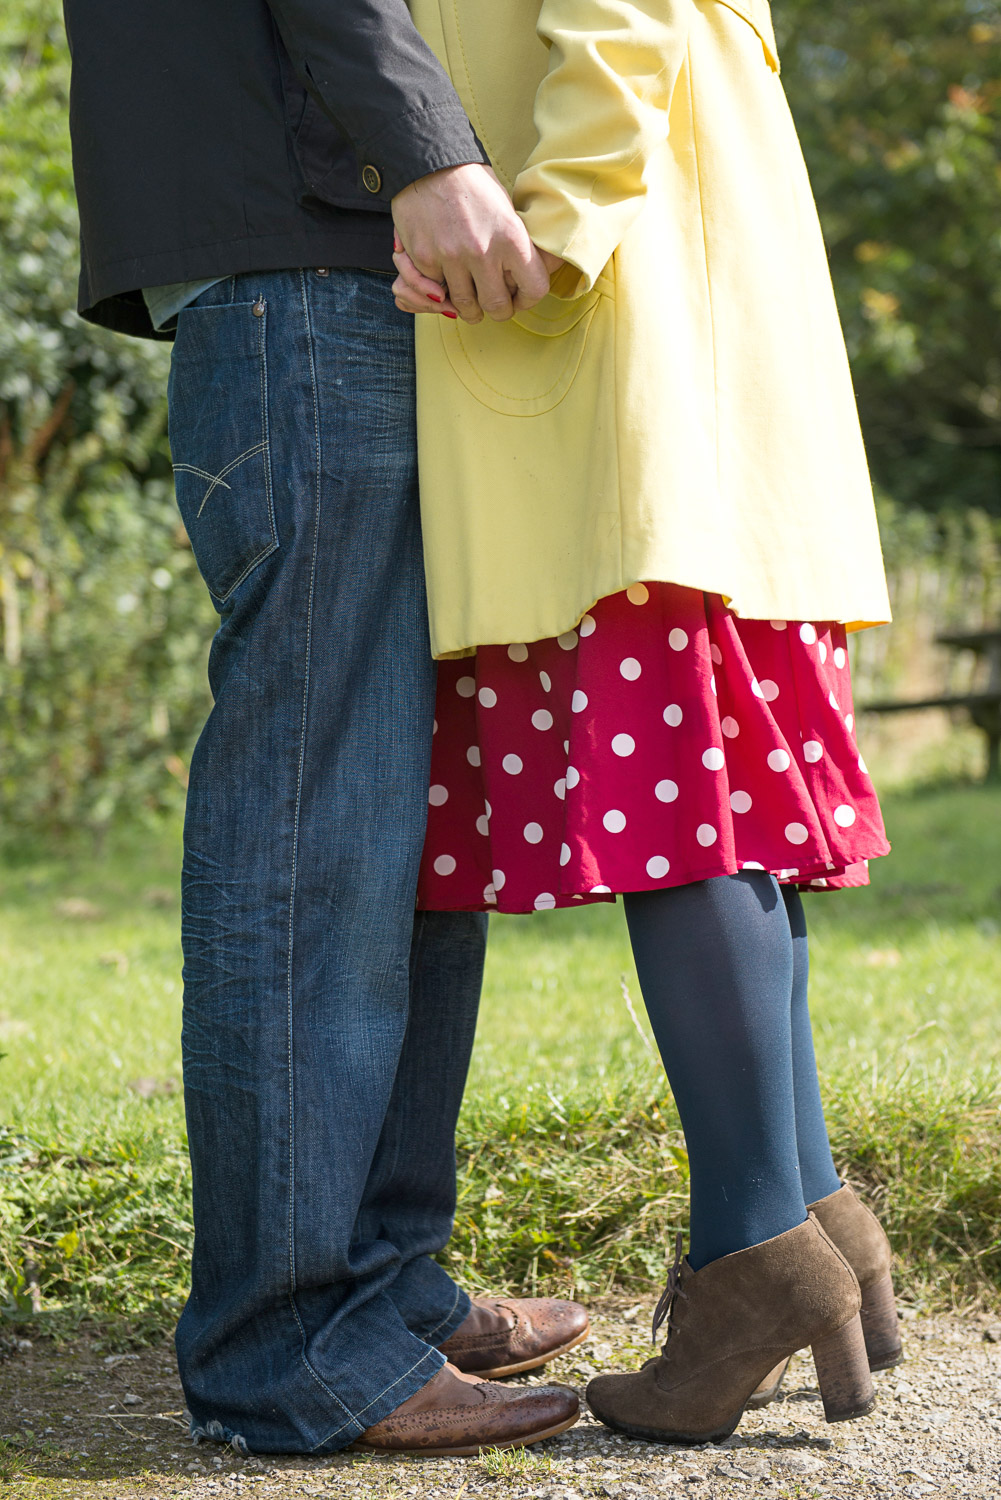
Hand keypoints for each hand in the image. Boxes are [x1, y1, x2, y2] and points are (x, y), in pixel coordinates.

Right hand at [392, 163, 550, 323]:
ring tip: (470, 302)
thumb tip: (538, 269)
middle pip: (498, 307)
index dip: (528, 300)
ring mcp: (451, 257)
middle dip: (498, 311)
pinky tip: (445, 280)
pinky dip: (441, 290)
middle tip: (493, 304)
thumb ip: (517, 244)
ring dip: (470, 309)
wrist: (429, 161)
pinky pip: (436, 291)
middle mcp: (483, 251)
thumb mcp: (506, 209)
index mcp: (512, 237)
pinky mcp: (424, 259)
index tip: (520, 298)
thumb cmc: (473, 184)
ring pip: (465, 307)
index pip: (534, 290)